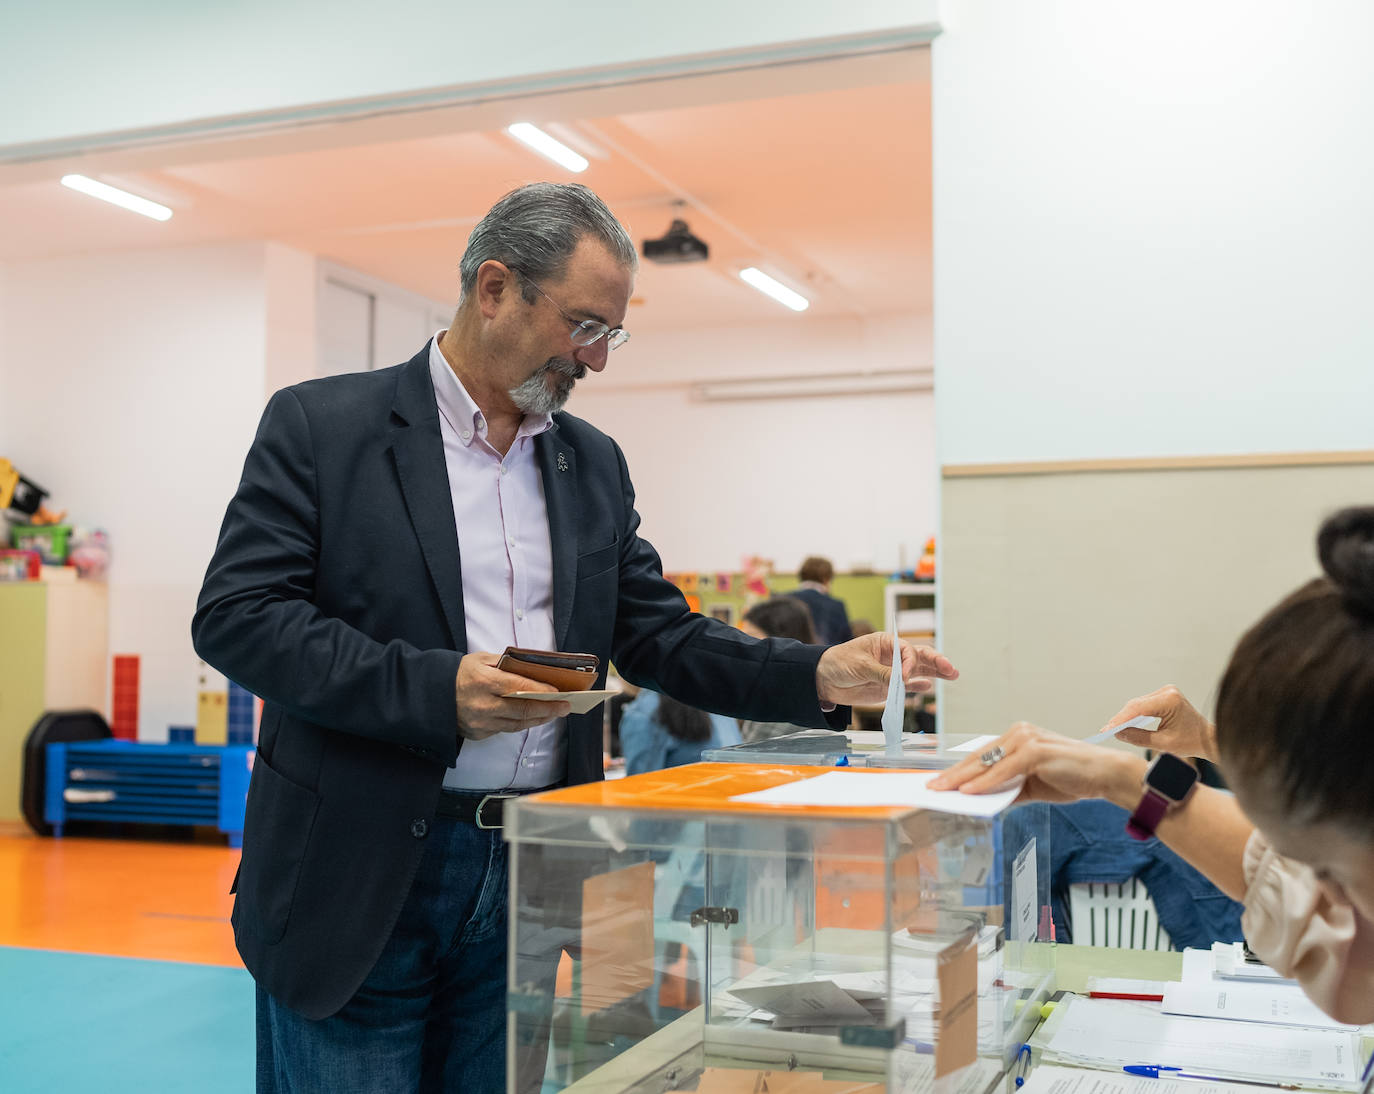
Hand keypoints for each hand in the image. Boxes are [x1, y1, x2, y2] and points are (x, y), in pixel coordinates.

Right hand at [455, 652, 571, 741]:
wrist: (433, 694)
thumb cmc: (460, 673)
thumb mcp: (481, 659)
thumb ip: (507, 664)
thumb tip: (534, 670)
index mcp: (483, 682)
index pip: (519, 687)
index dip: (542, 691)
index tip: (559, 692)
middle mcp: (482, 705)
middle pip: (522, 710)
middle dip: (548, 709)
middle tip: (565, 707)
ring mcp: (480, 723)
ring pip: (517, 724)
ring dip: (538, 719)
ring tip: (553, 713)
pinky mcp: (478, 734)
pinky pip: (504, 729)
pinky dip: (520, 724)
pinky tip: (533, 718)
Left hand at [815, 632, 957, 706]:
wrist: (823, 680)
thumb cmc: (838, 663)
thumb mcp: (860, 666)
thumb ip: (881, 674)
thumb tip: (901, 681)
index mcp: (885, 643)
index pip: (906, 649)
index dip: (910, 662)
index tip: (904, 677)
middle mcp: (892, 656)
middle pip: (919, 657)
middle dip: (936, 662)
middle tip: (951, 669)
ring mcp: (893, 672)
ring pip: (919, 671)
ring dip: (935, 673)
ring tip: (953, 675)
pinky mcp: (889, 687)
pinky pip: (908, 686)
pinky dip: (917, 687)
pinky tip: (928, 687)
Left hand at [928, 722, 1146, 806]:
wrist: (1104, 776)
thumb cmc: (1070, 779)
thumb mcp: (1030, 786)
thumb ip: (1006, 789)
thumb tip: (977, 801)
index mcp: (1017, 737)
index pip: (981, 756)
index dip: (958, 770)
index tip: (939, 782)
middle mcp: (1019, 733)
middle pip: (978, 757)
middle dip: (953, 775)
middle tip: (931, 787)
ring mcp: (1027, 739)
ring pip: (987, 763)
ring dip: (962, 779)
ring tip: (943, 791)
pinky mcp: (1036, 750)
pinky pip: (1004, 770)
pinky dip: (986, 782)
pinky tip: (969, 792)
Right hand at [1099, 684, 1216, 760]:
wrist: (1207, 738)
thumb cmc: (1191, 742)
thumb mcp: (1163, 744)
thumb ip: (1138, 738)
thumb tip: (1117, 733)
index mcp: (1170, 700)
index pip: (1138, 708)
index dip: (1120, 719)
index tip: (1107, 729)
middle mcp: (1167, 691)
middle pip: (1136, 705)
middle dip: (1121, 718)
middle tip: (1106, 731)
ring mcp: (1166, 692)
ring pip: (1138, 704)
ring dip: (1126, 716)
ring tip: (1112, 729)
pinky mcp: (1164, 695)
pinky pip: (1143, 705)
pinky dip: (1134, 714)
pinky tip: (1124, 723)